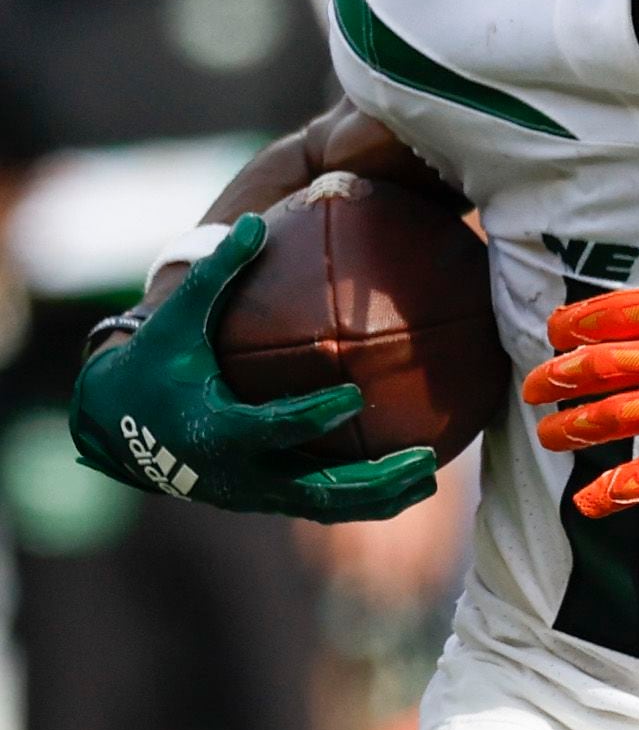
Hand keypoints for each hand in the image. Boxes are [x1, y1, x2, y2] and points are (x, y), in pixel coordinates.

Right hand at [68, 216, 438, 520]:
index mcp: (214, 429)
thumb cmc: (153, 364)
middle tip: (426, 458)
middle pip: (315, 490)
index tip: (355, 396)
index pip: (270, 429)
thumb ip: (215, 275)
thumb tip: (254, 222)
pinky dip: (361, 498)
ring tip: (431, 475)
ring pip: (324, 508)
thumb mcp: (176, 321)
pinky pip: (319, 505)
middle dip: (372, 481)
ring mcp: (251, 494)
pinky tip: (407, 479)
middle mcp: (236, 473)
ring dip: (379, 498)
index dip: (311, 416)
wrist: (117, 427)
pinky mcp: (262, 499)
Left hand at [522, 184, 638, 516]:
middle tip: (532, 386)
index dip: (575, 323)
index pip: (610, 314)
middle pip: (597, 366)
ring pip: (612, 417)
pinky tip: (586, 503)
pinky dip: (617, 490)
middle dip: (558, 376)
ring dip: (572, 427)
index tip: (554, 330)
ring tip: (545, 435)